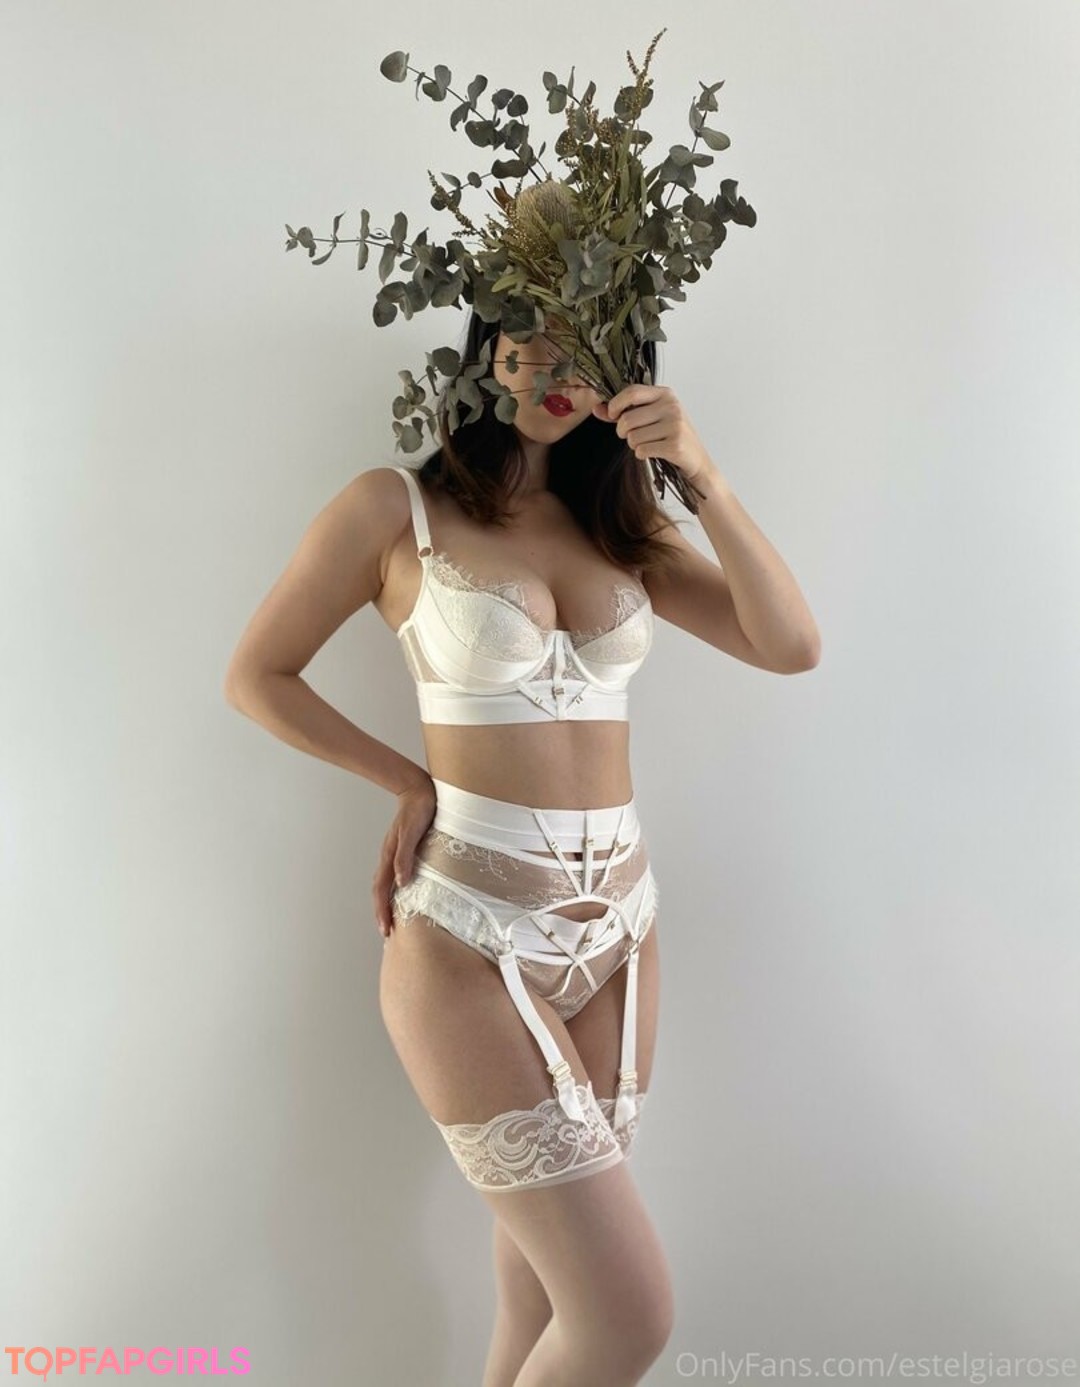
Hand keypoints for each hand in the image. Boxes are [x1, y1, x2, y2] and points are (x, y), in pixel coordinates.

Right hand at [373, 776, 436, 939]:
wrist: (418, 789)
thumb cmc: (418, 810)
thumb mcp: (412, 833)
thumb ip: (405, 856)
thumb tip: (401, 881)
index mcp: (390, 855)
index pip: (382, 890)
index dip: (382, 910)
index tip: (385, 929)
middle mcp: (389, 857)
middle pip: (380, 890)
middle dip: (381, 912)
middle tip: (386, 933)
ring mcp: (394, 854)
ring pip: (386, 884)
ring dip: (386, 903)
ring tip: (391, 920)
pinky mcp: (403, 850)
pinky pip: (395, 875)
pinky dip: (395, 890)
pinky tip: (403, 895)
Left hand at [592, 385, 712, 482]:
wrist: (696, 460)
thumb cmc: (670, 436)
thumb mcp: (651, 417)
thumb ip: (623, 412)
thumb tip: (596, 408)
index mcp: (666, 394)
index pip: (632, 392)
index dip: (615, 404)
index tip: (612, 415)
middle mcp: (672, 406)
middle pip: (628, 419)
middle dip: (623, 432)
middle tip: (631, 436)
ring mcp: (675, 425)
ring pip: (633, 437)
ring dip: (634, 445)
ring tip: (648, 444)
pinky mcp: (675, 445)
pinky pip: (642, 450)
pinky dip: (643, 454)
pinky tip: (654, 452)